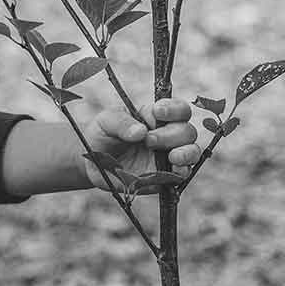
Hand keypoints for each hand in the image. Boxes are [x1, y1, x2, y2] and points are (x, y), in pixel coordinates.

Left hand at [83, 98, 202, 189]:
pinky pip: (183, 174)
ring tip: (172, 157)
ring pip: (192, 151)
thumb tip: (140, 131)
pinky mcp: (165, 176)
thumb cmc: (101, 135)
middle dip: (171, 135)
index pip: (178, 109)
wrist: (93, 164)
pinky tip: (174, 170)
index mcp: (156, 117)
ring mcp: (167, 156)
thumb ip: (121, 122)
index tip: (158, 113)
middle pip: (187, 130)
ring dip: (186, 152)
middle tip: (149, 141)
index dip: (174, 110)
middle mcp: (167, 135)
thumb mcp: (105, 122)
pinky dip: (183, 171)